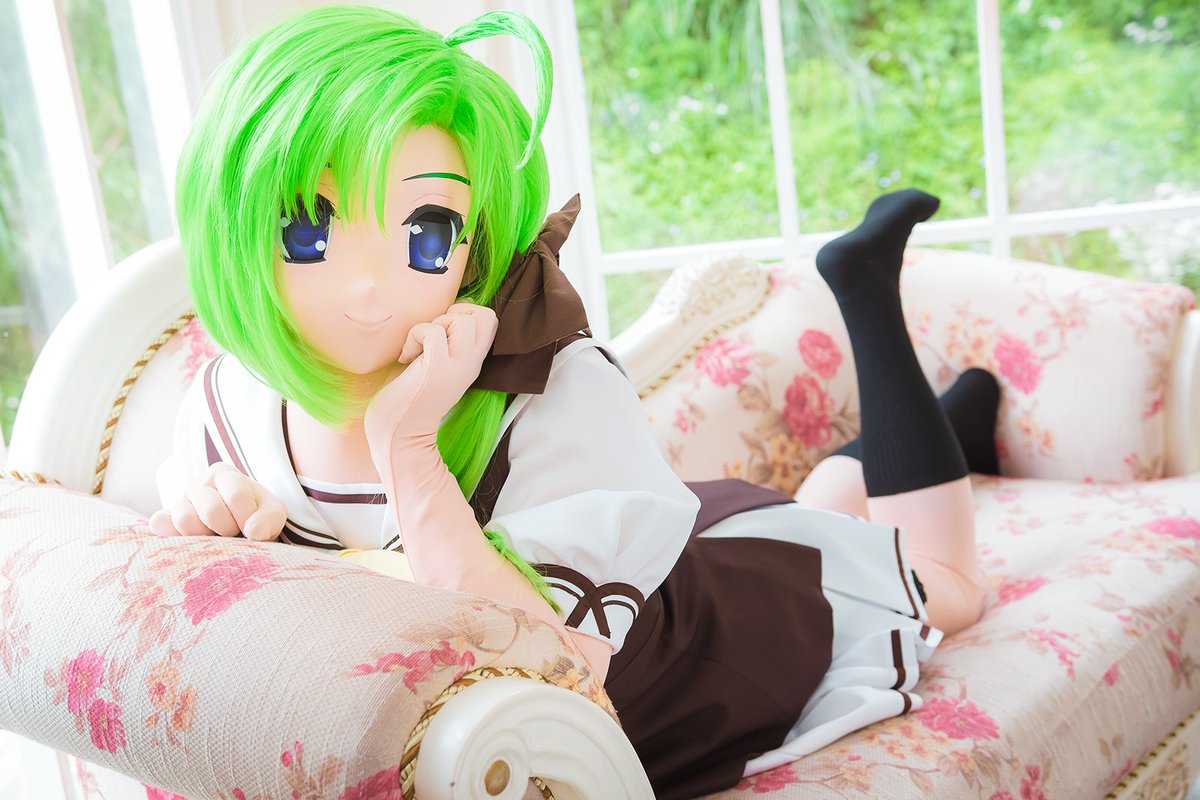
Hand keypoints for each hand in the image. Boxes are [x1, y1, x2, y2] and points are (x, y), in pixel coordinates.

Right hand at [148, 462, 287, 541]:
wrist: (233, 526)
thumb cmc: (254, 516)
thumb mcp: (271, 514)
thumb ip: (268, 519)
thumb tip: (253, 533)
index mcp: (224, 474)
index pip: (235, 495)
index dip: (247, 518)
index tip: (253, 528)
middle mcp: (197, 483)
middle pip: (211, 510)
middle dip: (228, 529)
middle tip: (234, 533)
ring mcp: (178, 500)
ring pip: (185, 521)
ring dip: (205, 537)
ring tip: (215, 537)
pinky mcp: (164, 518)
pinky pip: (160, 525)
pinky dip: (173, 537)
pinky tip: (192, 543)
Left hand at [364, 302, 497, 450]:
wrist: (399, 434)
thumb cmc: (410, 396)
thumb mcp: (439, 365)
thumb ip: (448, 343)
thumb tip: (445, 314)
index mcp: (473, 361)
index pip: (491, 320)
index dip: (467, 312)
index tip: (443, 329)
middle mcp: (471, 364)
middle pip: (486, 315)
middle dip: (456, 312)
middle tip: (435, 333)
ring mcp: (456, 367)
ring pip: (462, 320)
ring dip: (435, 324)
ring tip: (421, 345)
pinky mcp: (436, 369)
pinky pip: (432, 331)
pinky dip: (415, 335)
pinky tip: (406, 356)